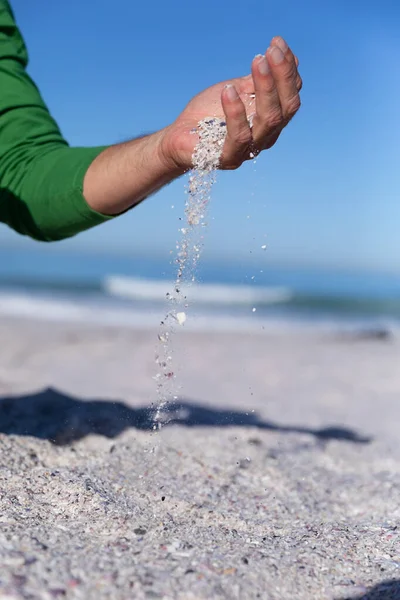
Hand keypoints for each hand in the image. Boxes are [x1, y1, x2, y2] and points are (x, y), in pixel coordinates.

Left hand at [161, 37, 301, 170]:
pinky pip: (239, 136)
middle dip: (282, 76)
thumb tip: (281, 53)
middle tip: (270, 50)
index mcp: (271, 121)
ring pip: (269, 119)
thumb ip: (257, 80)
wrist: (179, 136)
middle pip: (286, 108)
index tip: (276, 42)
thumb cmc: (208, 113)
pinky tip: (228, 90)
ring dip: (266, 87)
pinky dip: (235, 111)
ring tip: (257, 61)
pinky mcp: (228, 158)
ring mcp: (249, 150)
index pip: (290, 96)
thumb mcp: (236, 90)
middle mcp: (265, 137)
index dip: (287, 69)